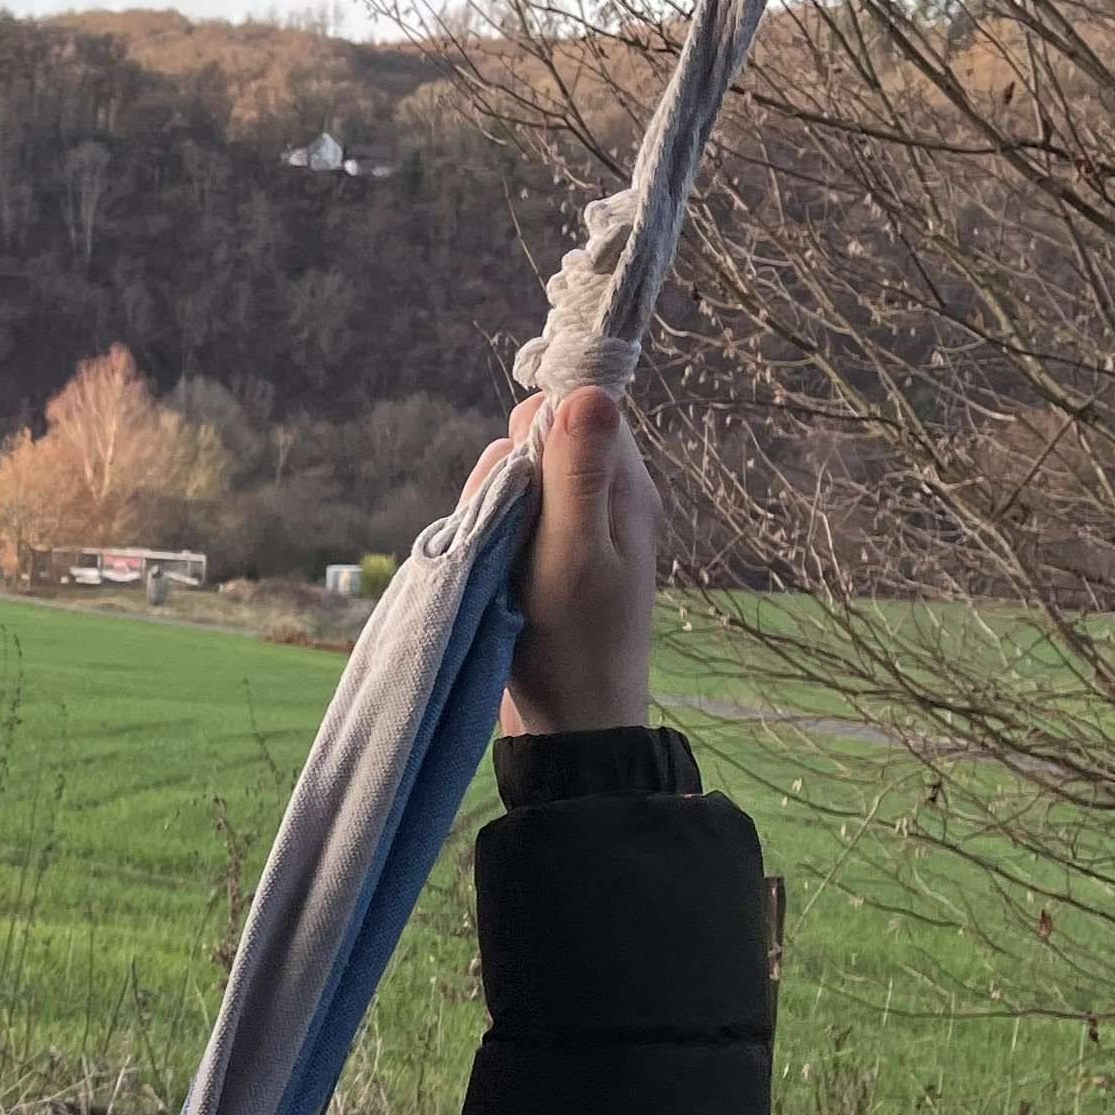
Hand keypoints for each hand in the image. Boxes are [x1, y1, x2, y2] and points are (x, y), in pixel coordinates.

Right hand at [479, 385, 656, 736]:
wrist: (570, 724)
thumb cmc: (575, 642)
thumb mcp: (573, 552)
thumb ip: (579, 473)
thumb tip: (590, 390)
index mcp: (625, 489)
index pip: (584, 408)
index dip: (541, 426)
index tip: (518, 471)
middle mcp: (606, 500)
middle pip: (544, 440)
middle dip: (508, 470)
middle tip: (503, 527)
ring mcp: (576, 529)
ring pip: (520, 479)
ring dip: (492, 505)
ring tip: (495, 559)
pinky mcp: (548, 556)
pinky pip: (511, 517)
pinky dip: (490, 534)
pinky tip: (491, 571)